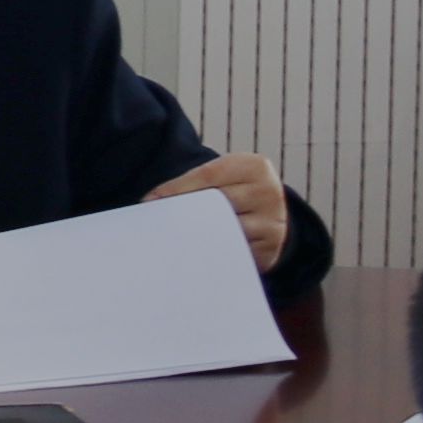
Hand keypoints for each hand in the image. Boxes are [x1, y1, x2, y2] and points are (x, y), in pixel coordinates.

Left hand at [152, 151, 293, 270]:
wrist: (271, 211)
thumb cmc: (236, 190)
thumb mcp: (223, 176)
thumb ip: (194, 183)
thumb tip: (151, 202)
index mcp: (253, 167)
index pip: (207, 176)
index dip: (177, 188)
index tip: (150, 200)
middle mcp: (268, 192)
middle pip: (217, 204)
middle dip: (186, 215)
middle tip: (159, 226)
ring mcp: (272, 222)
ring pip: (225, 232)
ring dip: (198, 237)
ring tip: (174, 241)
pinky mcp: (269, 249)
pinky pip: (234, 253)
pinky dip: (214, 254)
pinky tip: (196, 256)